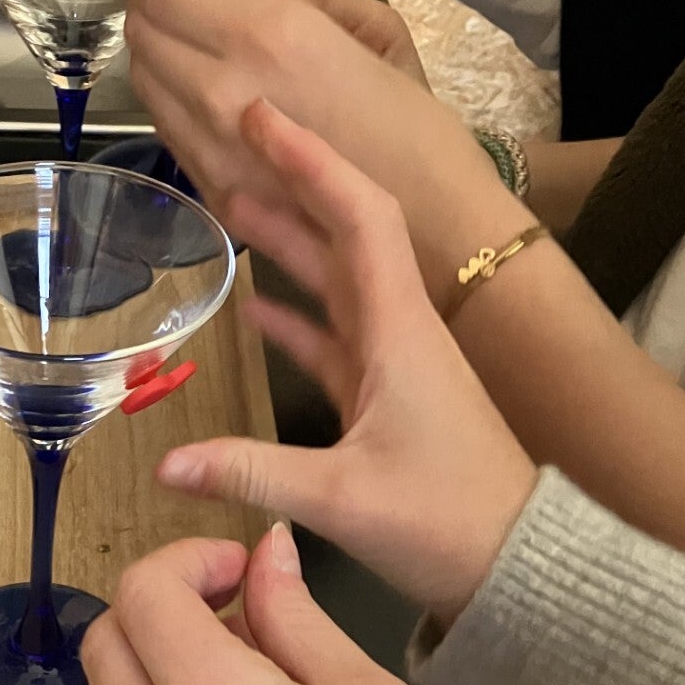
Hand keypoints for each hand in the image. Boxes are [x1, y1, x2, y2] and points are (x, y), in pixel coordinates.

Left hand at [116, 0, 524, 306]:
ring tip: (187, 36)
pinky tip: (203, 89)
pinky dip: (173, 98)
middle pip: (142, 34)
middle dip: (148, 2)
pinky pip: (168, 129)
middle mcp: (220, 88)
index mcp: (264, 36)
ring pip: (147, 84)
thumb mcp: (372, 32)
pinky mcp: (211, 189)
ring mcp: (207, 146)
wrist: (429, 227)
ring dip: (157, 52)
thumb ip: (303, 0)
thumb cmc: (414, 125)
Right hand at [159, 100, 536, 626]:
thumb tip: (164, 464)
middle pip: (340, 234)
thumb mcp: (342, 499)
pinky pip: (329, 339)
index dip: (310, 159)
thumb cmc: (450, 523)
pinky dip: (291, 316)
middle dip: (288, 183)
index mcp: (398, 331)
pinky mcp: (383, 401)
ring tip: (227, 202)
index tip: (261, 115)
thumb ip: (248, 473)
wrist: (520, 569)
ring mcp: (391, 364)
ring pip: (331, 282)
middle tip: (232, 141)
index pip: (356, 216)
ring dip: (284, 242)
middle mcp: (397, 331)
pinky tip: (250, 305)